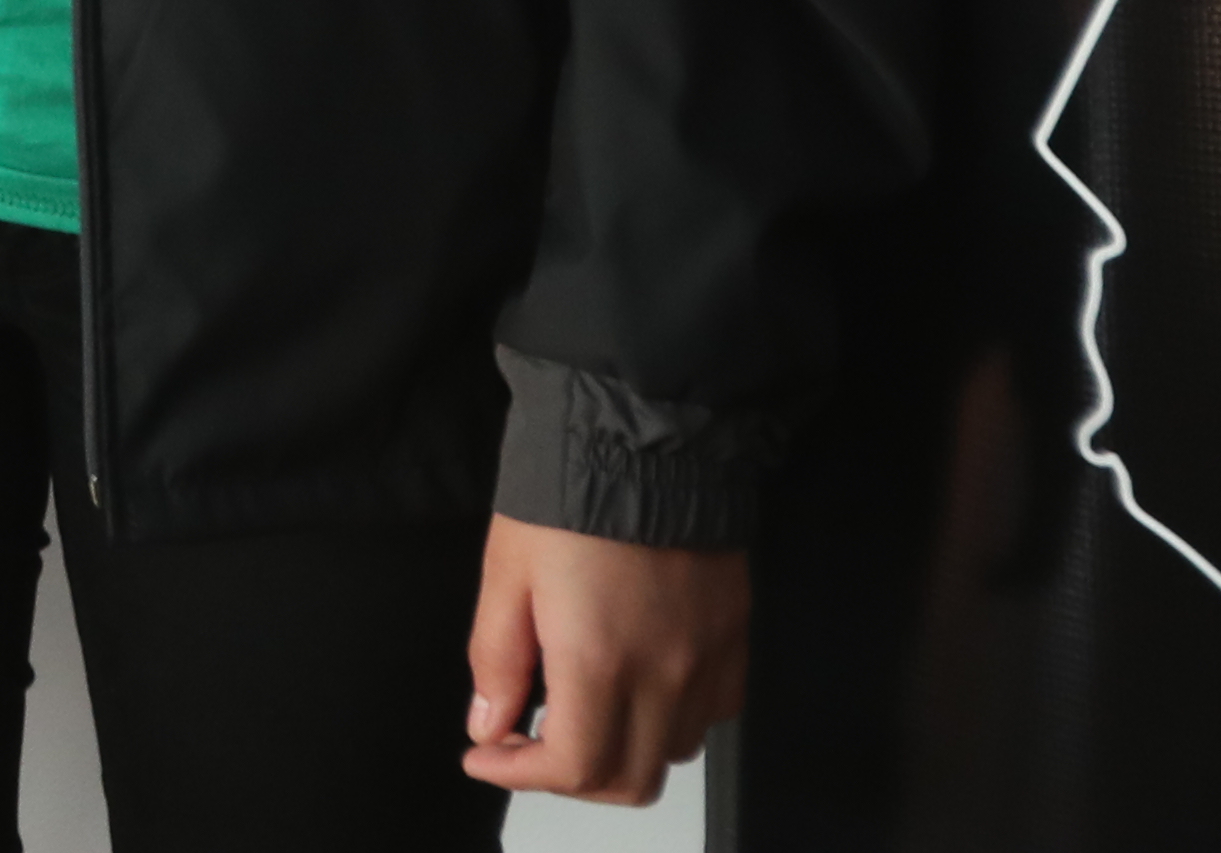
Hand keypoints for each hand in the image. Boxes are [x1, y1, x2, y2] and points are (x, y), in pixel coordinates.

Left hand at [465, 516, 745, 802]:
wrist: (647, 440)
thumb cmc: (570, 496)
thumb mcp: (506, 573)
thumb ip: (496, 660)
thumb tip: (490, 726)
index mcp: (599, 660)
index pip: (574, 768)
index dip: (521, 776)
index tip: (485, 757)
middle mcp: (665, 674)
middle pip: (629, 780)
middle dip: (569, 778)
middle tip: (526, 744)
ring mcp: (709, 663)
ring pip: (672, 753)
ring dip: (621, 751)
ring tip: (576, 710)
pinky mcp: (735, 642)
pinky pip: (711, 715)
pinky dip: (670, 723)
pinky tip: (634, 687)